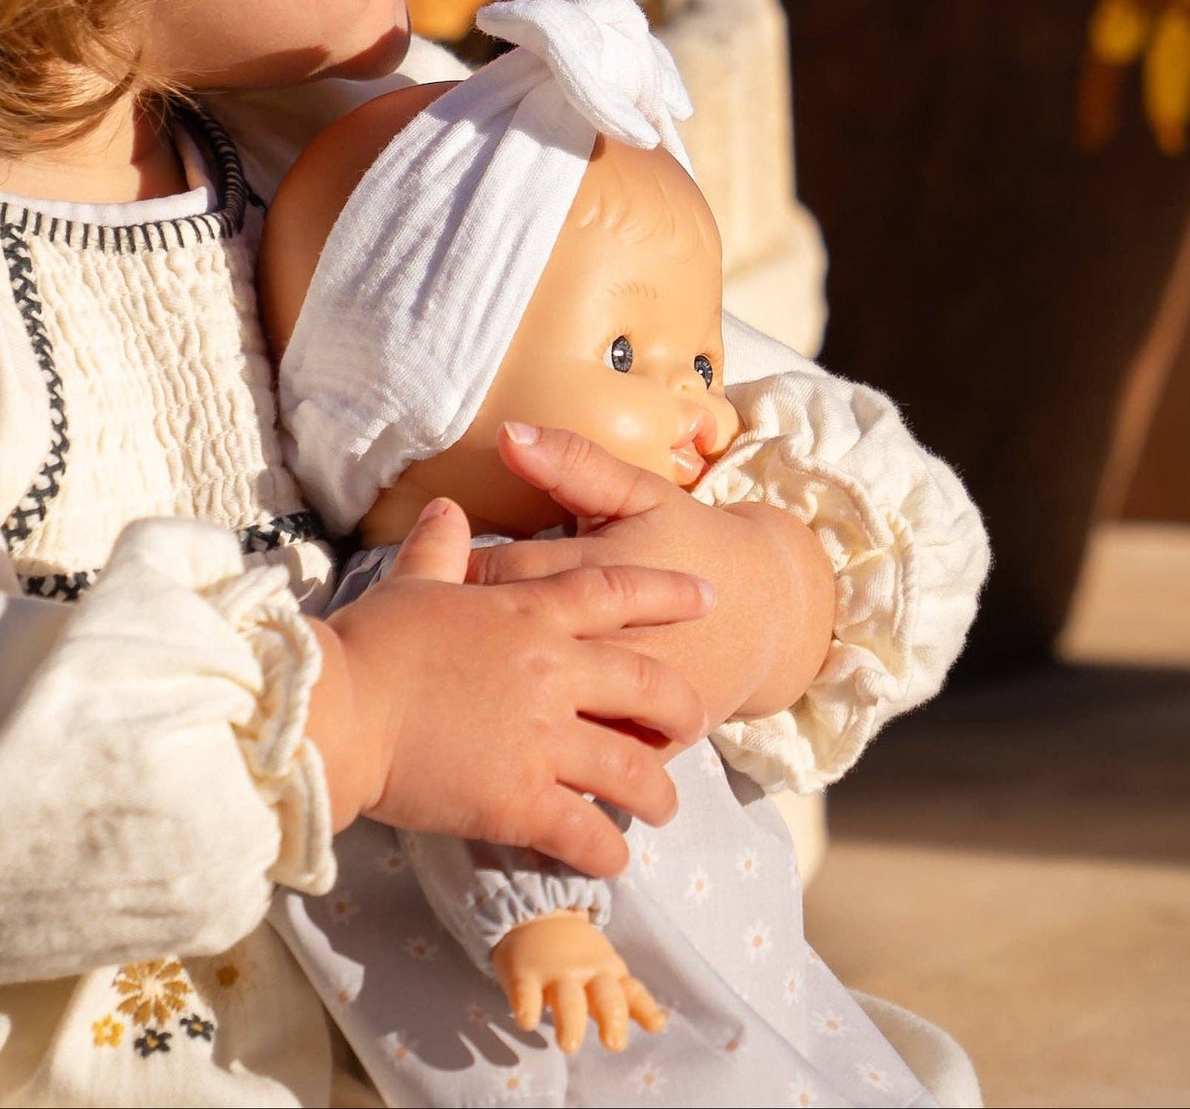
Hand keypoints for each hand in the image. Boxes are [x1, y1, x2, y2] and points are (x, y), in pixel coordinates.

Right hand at [304, 497, 711, 874]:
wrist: (340, 709)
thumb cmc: (370, 643)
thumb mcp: (410, 584)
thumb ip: (440, 546)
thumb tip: (448, 507)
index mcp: (528, 614)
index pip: (615, 593)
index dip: (667, 593)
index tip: (708, 595)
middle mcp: (551, 672)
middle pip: (649, 684)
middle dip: (683, 707)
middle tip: (696, 720)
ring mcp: (543, 739)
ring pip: (634, 770)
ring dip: (658, 793)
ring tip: (662, 806)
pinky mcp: (522, 800)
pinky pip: (588, 832)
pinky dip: (608, 850)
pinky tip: (612, 857)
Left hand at [467, 425, 835, 726]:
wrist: (768, 611)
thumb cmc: (689, 540)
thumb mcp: (640, 493)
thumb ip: (573, 462)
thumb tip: (507, 433)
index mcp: (601, 569)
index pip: (501, 571)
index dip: (454, 574)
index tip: (427, 577)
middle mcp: (612, 639)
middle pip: (513, 644)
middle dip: (466, 644)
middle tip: (433, 642)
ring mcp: (632, 699)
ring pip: (545, 711)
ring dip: (499, 705)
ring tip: (463, 694)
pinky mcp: (649, 742)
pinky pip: (587, 762)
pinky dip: (547, 757)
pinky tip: (508, 750)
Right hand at [491, 910, 665, 1053]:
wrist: (535, 914)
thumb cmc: (576, 956)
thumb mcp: (605, 971)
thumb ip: (629, 1000)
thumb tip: (660, 1024)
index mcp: (608, 973)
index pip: (632, 992)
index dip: (645, 1008)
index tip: (657, 1024)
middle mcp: (585, 973)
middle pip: (604, 996)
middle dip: (612, 1018)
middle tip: (614, 1044)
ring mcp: (554, 974)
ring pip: (567, 999)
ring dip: (569, 1021)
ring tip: (569, 1044)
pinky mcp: (523, 975)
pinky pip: (524, 993)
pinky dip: (526, 1008)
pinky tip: (527, 1022)